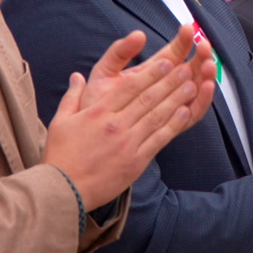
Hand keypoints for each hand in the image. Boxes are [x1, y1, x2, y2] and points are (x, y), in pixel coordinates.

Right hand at [42, 28, 217, 207]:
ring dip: (176, 99)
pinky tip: (184, 113)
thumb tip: (77, 76)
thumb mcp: (60, 122)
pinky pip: (159, 139)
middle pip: (148, 98)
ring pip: (157, 116)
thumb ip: (71, 97)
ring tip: (192, 85)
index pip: (129, 87)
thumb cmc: (60, 156)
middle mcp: (116, 124)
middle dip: (169, 81)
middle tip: (186, 68)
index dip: (151, 73)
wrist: (63, 190)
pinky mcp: (136, 161)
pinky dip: (173, 125)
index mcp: (98, 112)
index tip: (166, 62)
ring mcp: (127, 143)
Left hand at [80, 25, 216, 130]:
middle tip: (205, 46)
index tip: (188, 28)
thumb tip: (139, 34)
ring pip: (196, 89)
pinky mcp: (173, 125)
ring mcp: (171, 106)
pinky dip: (203, 100)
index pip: (174, 52)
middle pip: (191, 68)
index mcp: (152, 72)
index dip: (184, 40)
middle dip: (201, 56)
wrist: (91, 136)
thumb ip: (120, 52)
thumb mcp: (104, 72)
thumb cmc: (97, 103)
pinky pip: (194, 113)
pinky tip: (207, 87)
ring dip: (206, 75)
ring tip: (209, 65)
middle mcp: (166, 88)